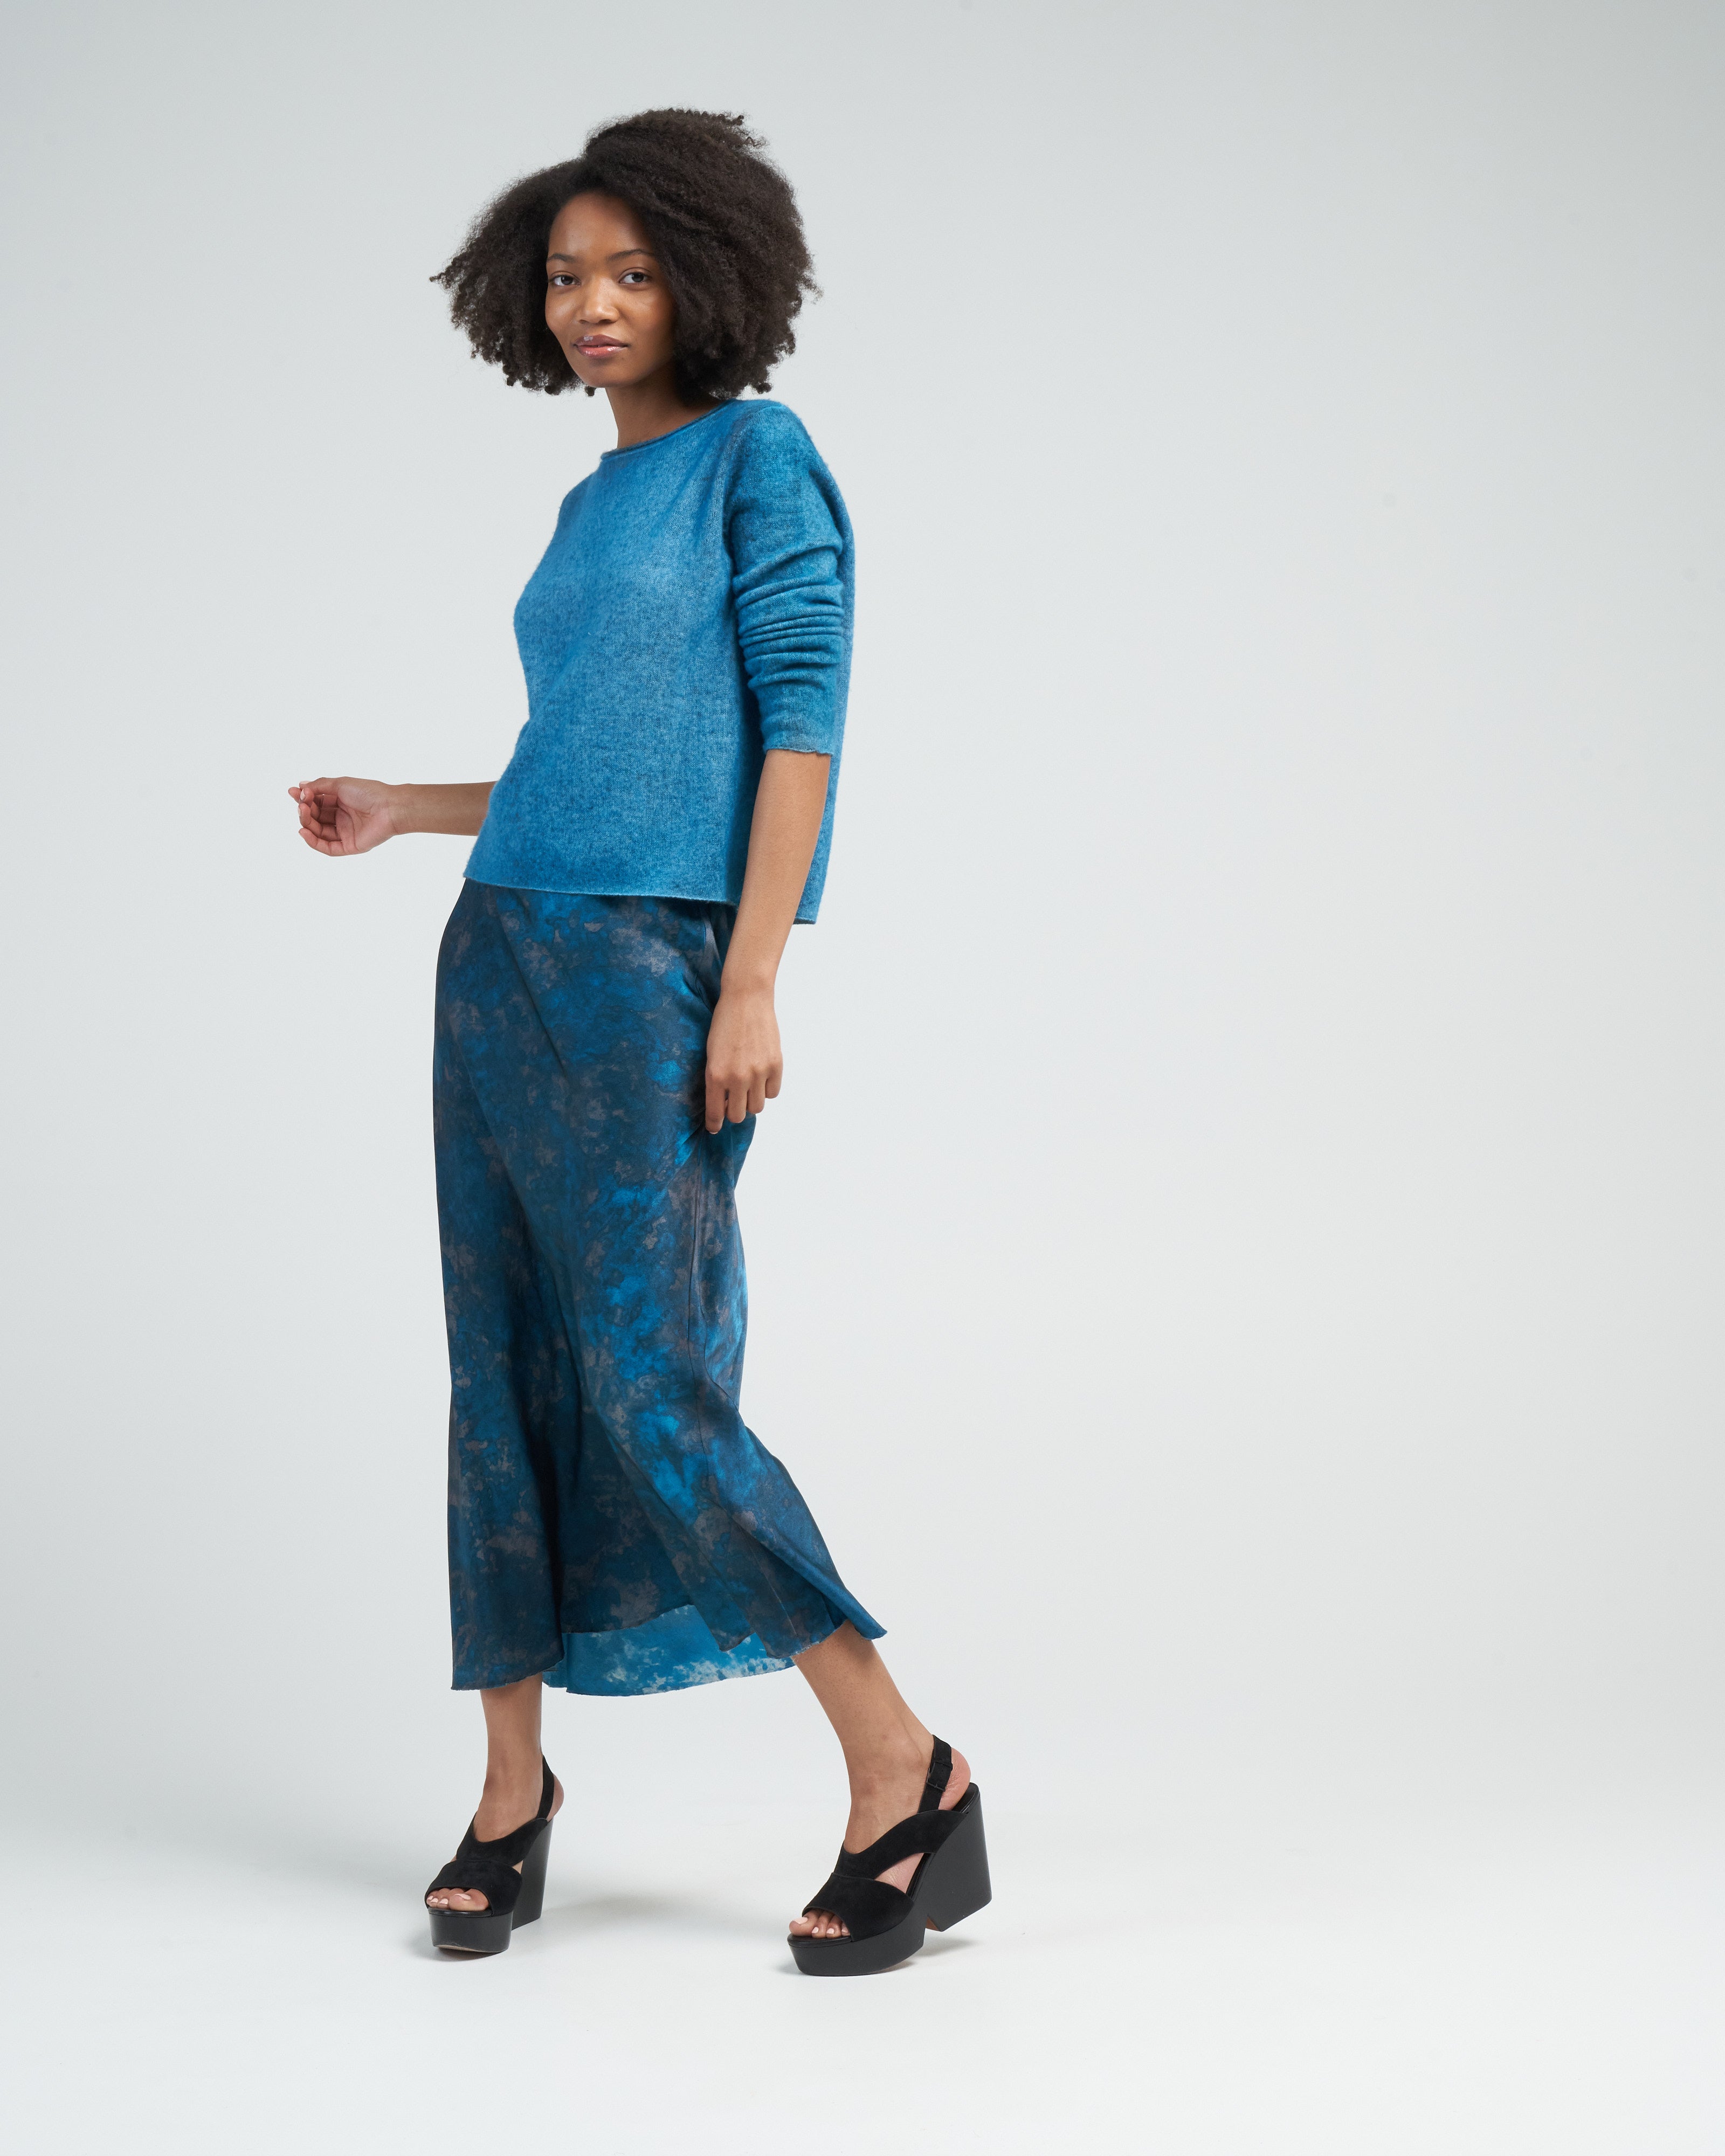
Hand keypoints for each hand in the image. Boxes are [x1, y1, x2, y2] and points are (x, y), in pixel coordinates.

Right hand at [289, 776, 401, 855]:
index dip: (304, 799)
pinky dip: (314, 842)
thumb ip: (320, 786)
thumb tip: (301, 786)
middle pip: (316, 818)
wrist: (390, 807)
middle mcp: (342, 818)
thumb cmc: (369, 792)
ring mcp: (346, 833)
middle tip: (301, 803)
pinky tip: (304, 832)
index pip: (317, 803)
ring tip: (303, 812)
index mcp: (341, 802)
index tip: (293, 792)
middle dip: (305, 810)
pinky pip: (328, 848)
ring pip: (319, 832)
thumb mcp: (340, 784)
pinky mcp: (350, 846)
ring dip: (307, 823)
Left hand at [704, 985, 781, 1131]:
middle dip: (733, 1112)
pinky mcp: (776, 1065)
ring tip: (748, 1087)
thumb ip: (716, 1079)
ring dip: (751, 1101)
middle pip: (738, 1115)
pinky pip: (773, 1092)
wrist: (746, 999)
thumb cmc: (724, 1023)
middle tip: (733, 1102)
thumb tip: (723, 1103)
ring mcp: (758, 1072)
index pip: (715, 1113)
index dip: (714, 1124)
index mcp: (715, 1075)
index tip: (715, 1127)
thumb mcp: (711, 1053)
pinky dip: (767, 1089)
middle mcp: (737, 1078)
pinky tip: (761, 1077)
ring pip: (757, 1107)